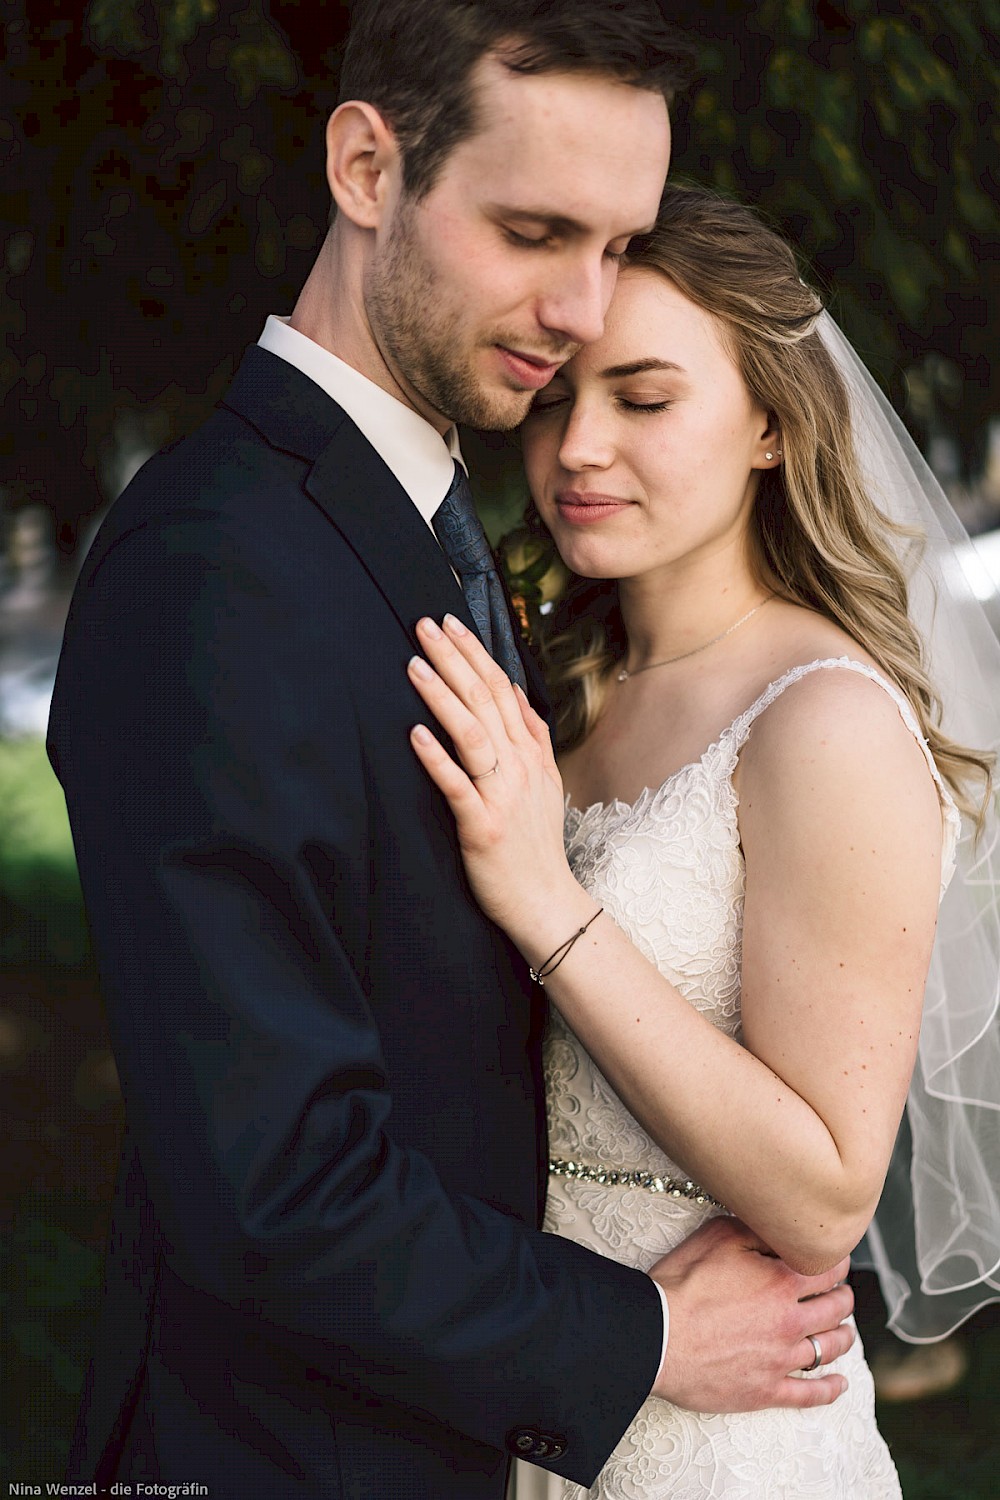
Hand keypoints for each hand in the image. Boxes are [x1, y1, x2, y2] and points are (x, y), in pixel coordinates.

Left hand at [407, 616, 589, 944]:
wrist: (547, 902)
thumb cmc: (536, 845)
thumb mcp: (545, 782)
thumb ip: (531, 735)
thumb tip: (513, 690)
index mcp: (530, 754)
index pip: (501, 690)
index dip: (475, 655)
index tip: (450, 624)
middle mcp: (519, 768)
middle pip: (484, 702)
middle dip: (454, 660)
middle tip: (425, 626)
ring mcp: (502, 796)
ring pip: (472, 734)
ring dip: (442, 696)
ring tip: (414, 665)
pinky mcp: (483, 826)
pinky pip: (458, 786)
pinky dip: (437, 758)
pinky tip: (415, 733)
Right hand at [649, 1216, 853, 1410]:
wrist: (657, 1335)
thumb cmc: (682, 1284)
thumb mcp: (718, 1236)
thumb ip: (756, 1230)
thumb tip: (778, 1229)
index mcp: (781, 1282)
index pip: (828, 1271)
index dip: (837, 1263)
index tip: (837, 1262)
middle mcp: (790, 1321)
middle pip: (836, 1310)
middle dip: (843, 1298)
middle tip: (842, 1293)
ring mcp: (780, 1359)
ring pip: (829, 1349)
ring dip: (843, 1337)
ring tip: (844, 1332)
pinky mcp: (766, 1390)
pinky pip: (810, 1394)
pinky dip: (830, 1389)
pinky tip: (839, 1383)